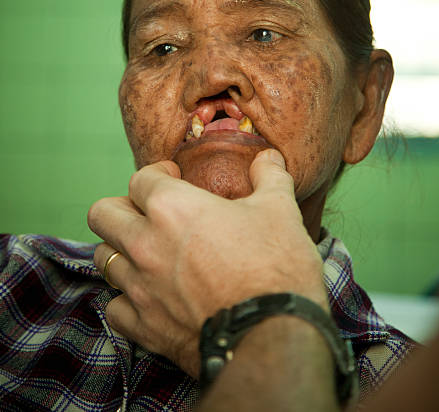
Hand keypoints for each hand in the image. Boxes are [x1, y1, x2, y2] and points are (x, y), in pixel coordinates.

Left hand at [88, 149, 327, 377]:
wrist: (274, 336)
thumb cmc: (276, 268)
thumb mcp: (280, 211)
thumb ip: (269, 176)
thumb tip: (268, 157)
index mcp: (173, 207)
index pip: (141, 179)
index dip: (158, 174)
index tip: (174, 179)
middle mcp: (146, 244)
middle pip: (102, 214)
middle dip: (122, 207)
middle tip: (148, 213)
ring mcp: (141, 287)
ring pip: (103, 258)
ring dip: (120, 250)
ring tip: (147, 252)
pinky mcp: (145, 327)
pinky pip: (114, 308)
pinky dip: (126, 300)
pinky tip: (149, 296)